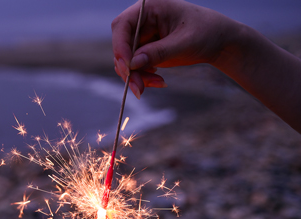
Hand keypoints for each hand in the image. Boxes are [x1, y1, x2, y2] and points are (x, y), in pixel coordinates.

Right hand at [112, 0, 234, 97]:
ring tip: (157, 83)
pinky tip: (159, 81)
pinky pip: (135, 67)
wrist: (218, 41)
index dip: (121, 46)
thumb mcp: (184, 43)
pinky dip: (143, 78)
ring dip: (136, 76)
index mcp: (150, 7)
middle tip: (139, 88)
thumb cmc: (206, 32)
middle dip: (129, 69)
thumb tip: (132, 64)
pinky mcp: (145, 51)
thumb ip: (158, 52)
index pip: (123, 25)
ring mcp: (142, 37)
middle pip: (122, 46)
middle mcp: (141, 21)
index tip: (128, 67)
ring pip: (126, 60)